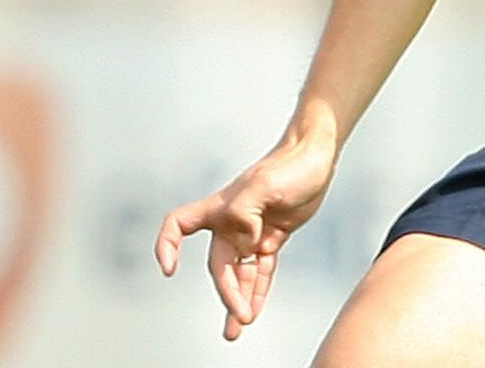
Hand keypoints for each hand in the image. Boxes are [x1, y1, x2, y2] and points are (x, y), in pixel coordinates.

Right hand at [155, 132, 336, 340]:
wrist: (317, 157)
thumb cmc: (289, 164)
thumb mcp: (265, 185)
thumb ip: (245, 213)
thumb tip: (245, 240)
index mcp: (220, 207)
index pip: (178, 225)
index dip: (167, 246)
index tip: (170, 269)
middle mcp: (231, 222)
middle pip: (219, 265)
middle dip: (227, 293)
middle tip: (239, 317)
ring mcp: (251, 232)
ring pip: (239, 273)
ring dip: (239, 300)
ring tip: (237, 328)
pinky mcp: (272, 237)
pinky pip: (261, 270)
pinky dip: (258, 290)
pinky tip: (254, 309)